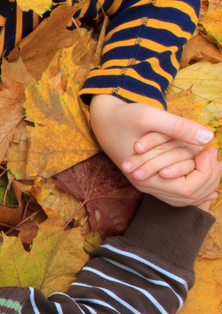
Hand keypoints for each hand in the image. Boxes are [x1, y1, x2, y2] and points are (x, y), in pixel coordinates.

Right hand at [90, 95, 220, 207]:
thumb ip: (180, 127)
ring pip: (188, 197)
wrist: (104, 121)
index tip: (208, 147)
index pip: (190, 188)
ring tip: (212, 160)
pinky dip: (196, 183)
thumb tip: (209, 138)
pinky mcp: (152, 178)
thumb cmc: (125, 117)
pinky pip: (179, 192)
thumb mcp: (151, 116)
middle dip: (209, 175)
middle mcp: (149, 186)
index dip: (206, 171)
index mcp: (148, 177)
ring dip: (205, 180)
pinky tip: (207, 170)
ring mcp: (150, 184)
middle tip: (211, 151)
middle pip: (192, 195)